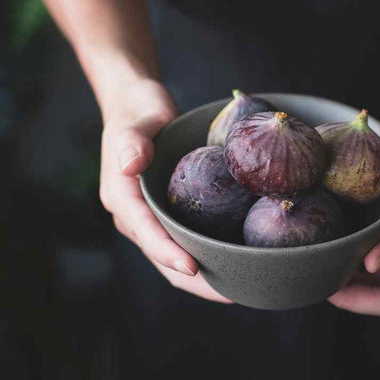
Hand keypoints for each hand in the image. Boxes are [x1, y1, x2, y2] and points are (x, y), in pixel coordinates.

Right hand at [99, 78, 231, 303]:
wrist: (138, 105)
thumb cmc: (136, 111)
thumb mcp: (134, 122)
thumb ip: (131, 143)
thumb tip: (130, 166)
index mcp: (121, 197)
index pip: (145, 231)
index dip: (167, 252)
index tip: (194, 268)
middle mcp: (135, 214)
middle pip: (162, 256)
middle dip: (194, 280)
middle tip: (231, 293)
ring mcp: (152, 215)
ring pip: (175, 254)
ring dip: (203, 275)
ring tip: (238, 286)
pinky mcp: (168, 209)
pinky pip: (186, 237)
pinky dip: (207, 252)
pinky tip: (234, 256)